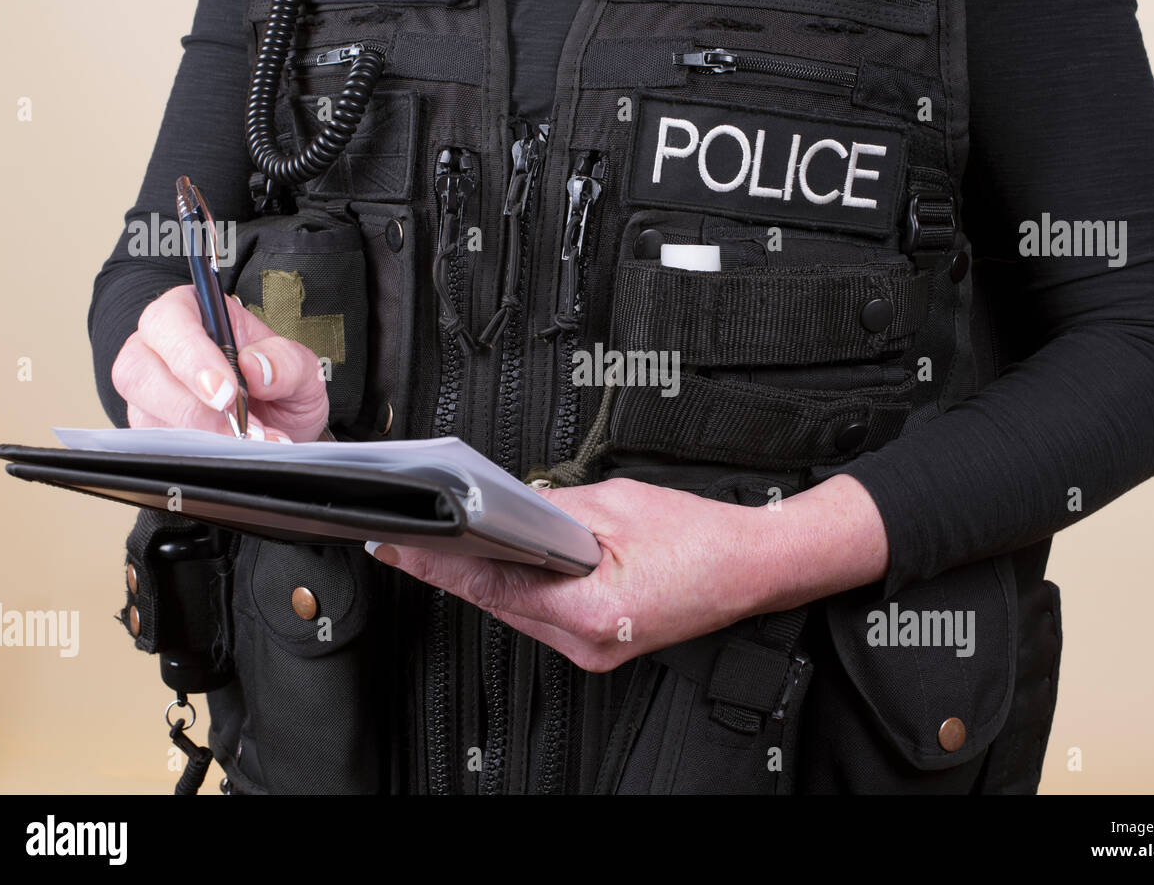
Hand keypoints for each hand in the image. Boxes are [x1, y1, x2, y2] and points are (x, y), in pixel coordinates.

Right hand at [111, 284, 329, 441]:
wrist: (282, 425)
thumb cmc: (281, 384)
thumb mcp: (302, 369)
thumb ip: (287, 362)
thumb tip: (257, 367)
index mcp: (194, 312)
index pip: (169, 321)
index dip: (190, 356)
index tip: (225, 392)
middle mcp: (158, 347)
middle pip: (139, 369)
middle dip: (191, 405)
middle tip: (237, 427)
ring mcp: (147, 389)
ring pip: (143, 410)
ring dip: (197, 433)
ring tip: (245, 441)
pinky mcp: (147, 426)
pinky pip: (154, 443)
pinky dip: (194, 451)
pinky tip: (227, 450)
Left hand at [367, 474, 888, 671]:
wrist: (755, 567)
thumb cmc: (704, 540)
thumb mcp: (619, 504)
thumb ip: (552, 507)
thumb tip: (509, 504)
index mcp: (587, 611)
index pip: (491, 584)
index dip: (437, 564)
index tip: (398, 548)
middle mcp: (587, 642)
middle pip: (499, 602)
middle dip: (459, 567)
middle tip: (415, 537)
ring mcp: (595, 649)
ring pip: (520, 610)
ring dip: (492, 577)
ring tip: (456, 545)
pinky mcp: (603, 642)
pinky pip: (546, 614)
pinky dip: (526, 587)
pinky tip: (514, 562)